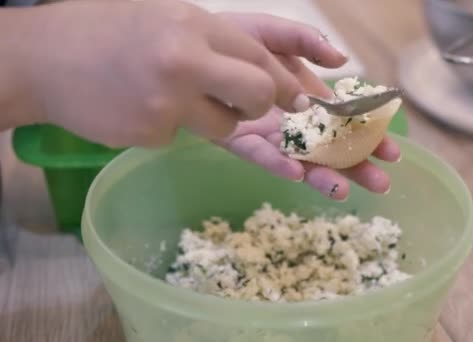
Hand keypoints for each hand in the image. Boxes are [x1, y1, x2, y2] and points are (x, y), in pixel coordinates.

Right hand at [17, 0, 312, 145]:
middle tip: (253, 108)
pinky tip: (140, 106)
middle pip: (258, 93)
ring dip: (216, 120)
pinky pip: (185, 137)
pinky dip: (172, 127)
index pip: (261, 56)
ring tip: (176, 98)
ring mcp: (168, 100)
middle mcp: (186, 60)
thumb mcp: (169, 18)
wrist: (45, 57)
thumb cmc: (110, 32)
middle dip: (264, 106)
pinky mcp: (151, 132)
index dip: (285, 81)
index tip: (301, 100)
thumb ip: (217, 42)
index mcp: (194, 25)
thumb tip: (268, 76)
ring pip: (227, 125)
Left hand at [215, 14, 400, 198]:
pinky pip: (261, 156)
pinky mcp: (238, 141)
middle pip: (330, 150)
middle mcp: (293, 121)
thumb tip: (342, 60)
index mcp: (309, 98)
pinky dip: (278, 164)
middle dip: (355, 167)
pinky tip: (296, 172)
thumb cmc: (236, 40)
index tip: (392, 152)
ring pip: (300, 161)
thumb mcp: (277, 34)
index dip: (369, 137)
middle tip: (381, 183)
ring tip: (343, 189)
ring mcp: (268, 134)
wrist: (192, 48)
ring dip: (321, 176)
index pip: (346, 123)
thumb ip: (307, 42)